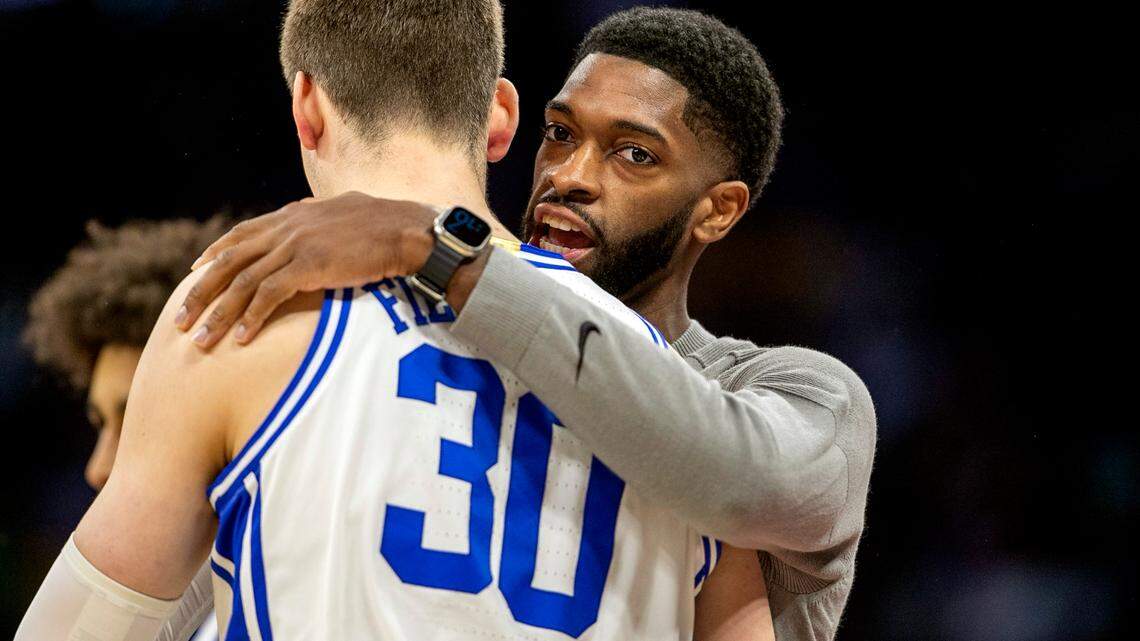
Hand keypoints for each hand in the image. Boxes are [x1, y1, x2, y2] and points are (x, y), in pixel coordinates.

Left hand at [175, 191, 435, 347]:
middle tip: (181, 318)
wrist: (409, 230)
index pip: (242, 233)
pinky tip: (240, 338)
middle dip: (202, 292)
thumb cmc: (388, 225)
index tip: (197, 272)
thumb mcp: (346, 213)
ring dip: (218, 314)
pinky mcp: (308, 266)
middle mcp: (287, 227)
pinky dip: (250, 318)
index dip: (216, 253)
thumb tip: (314, 220)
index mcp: (294, 215)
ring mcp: (296, 246)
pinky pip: (268, 296)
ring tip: (200, 340)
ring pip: (242, 282)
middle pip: (230, 260)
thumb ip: (322, 221)